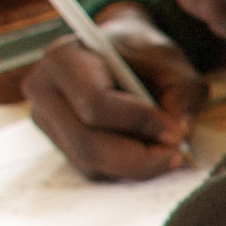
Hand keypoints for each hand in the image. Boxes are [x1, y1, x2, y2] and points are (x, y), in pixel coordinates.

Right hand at [23, 5, 203, 178]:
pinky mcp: (60, 144)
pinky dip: (127, 168)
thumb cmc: (145, 54)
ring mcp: (47, 121)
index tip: (174, 130)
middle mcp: (44, 90)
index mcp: (64, 58)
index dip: (139, 123)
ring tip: (166, 150)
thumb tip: (178, 131)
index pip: (95, 103)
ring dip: (136, 165)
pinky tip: (146, 150)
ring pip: (91, 163)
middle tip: (175, 153)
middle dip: (139, 157)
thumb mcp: (172, 62)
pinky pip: (95, 171)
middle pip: (88, 144)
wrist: (125, 56)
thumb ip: (181, 92)